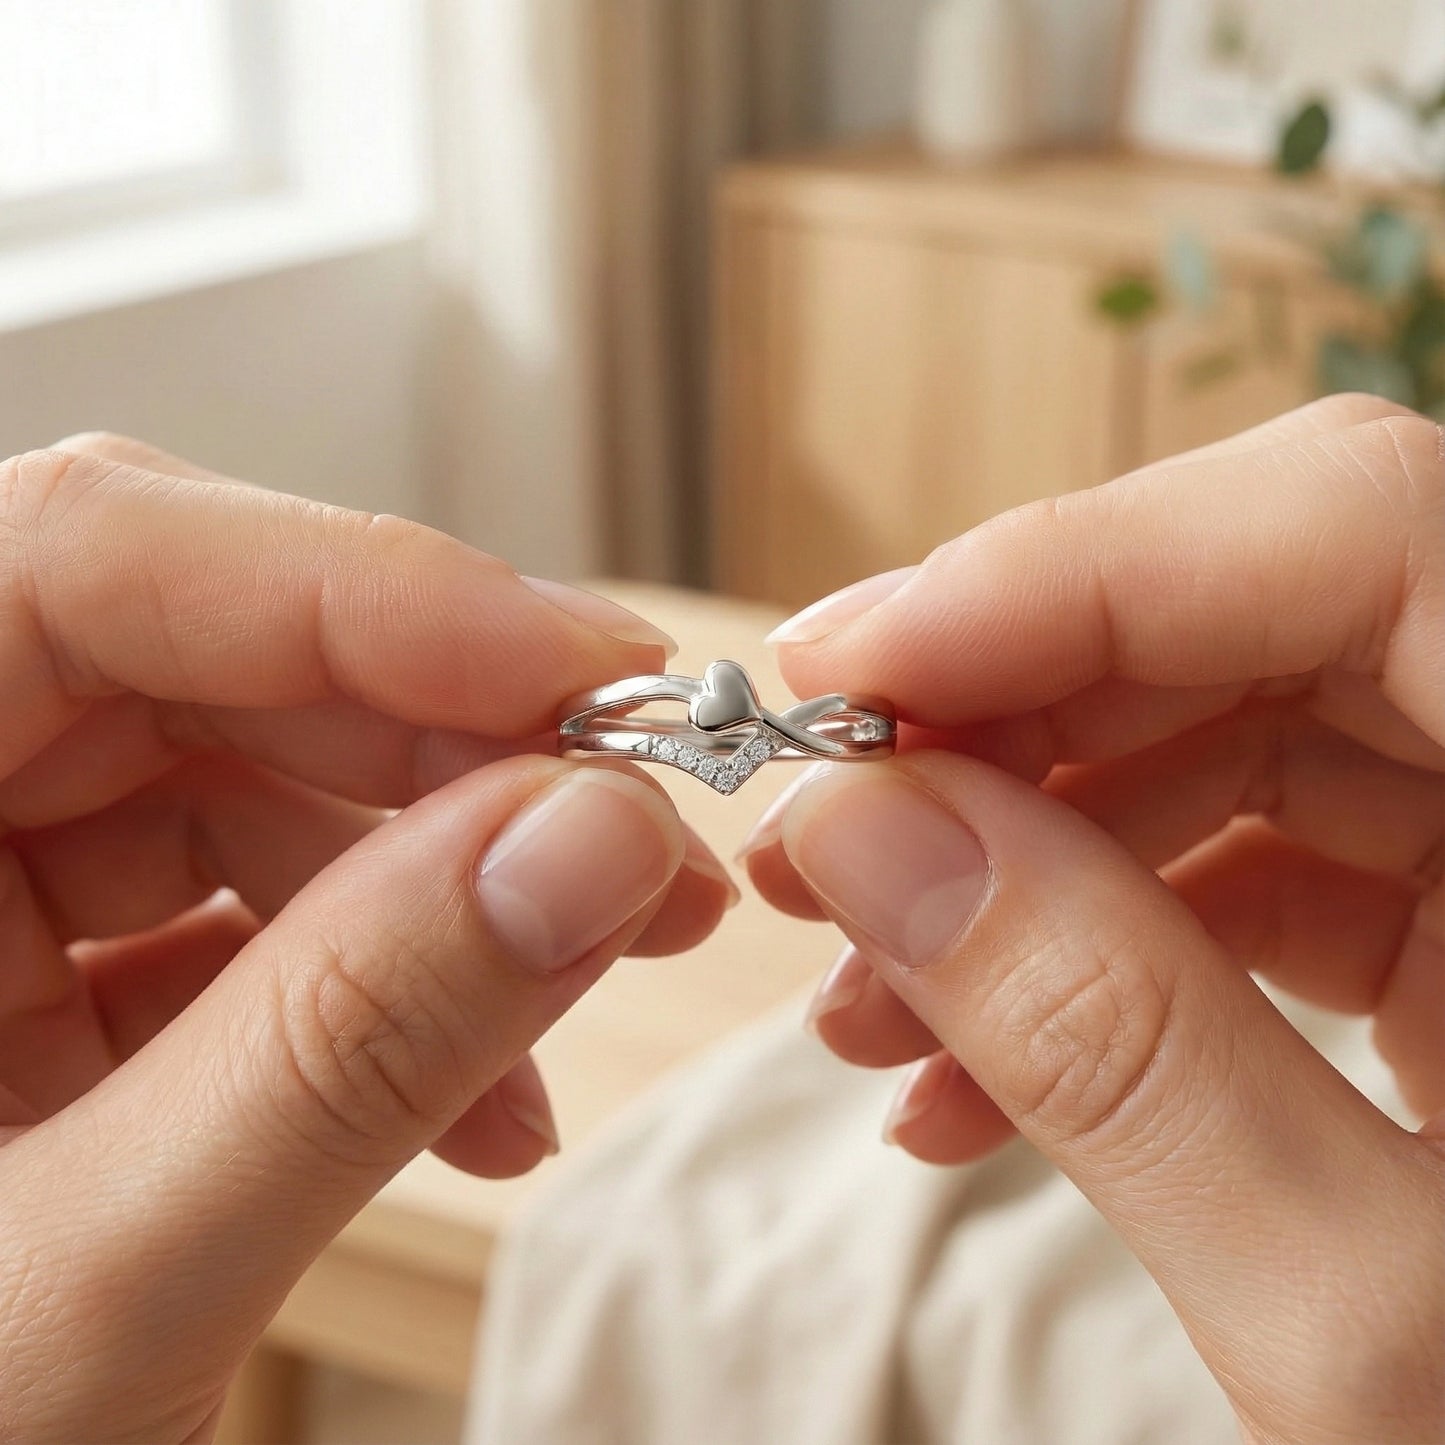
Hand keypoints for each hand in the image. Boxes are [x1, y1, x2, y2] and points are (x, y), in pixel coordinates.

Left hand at [0, 435, 733, 1441]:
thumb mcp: (83, 1294)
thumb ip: (342, 1048)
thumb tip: (593, 841)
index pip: (84, 559)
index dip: (365, 591)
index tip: (592, 676)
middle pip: (205, 661)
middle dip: (455, 748)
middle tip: (636, 837)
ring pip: (251, 777)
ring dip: (448, 882)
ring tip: (581, 987)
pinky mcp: (42, 968)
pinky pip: (242, 901)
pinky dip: (387, 978)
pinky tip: (477, 1093)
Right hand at [742, 396, 1444, 1443]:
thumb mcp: (1364, 1315)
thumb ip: (1117, 1049)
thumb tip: (869, 839)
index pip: (1361, 530)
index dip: (1075, 568)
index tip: (850, 672)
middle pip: (1255, 613)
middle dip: (999, 716)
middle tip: (819, 824)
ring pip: (1220, 733)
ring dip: (1011, 851)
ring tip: (864, 995)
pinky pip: (1240, 855)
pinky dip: (1083, 941)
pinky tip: (964, 1069)